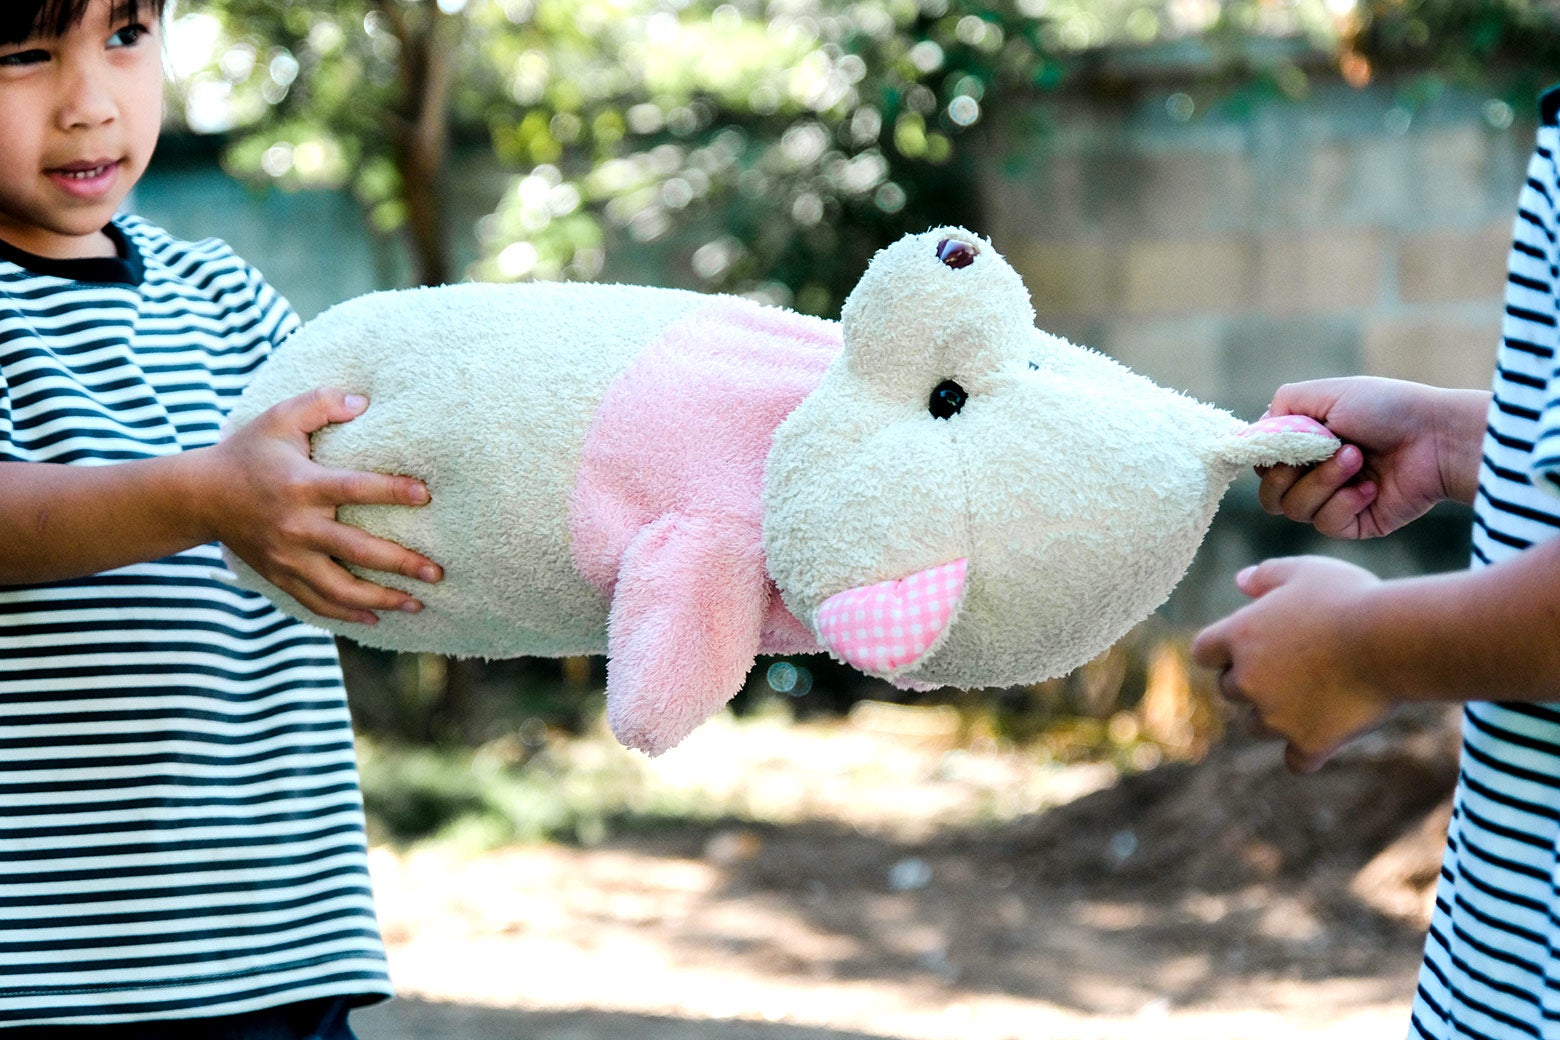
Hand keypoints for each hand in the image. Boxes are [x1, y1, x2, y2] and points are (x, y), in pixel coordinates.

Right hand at [203, 387, 442, 624]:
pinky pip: (317, 603)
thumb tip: (364, 401)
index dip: (392, 491)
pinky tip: (377, 617)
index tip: (426, 495)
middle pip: (356, 550)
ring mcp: (287, 557)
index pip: (355, 489)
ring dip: (381, 599)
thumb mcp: (279, 417)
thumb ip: (321, 402)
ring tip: (417, 602)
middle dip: (400, 564)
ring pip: (339, 589)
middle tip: (436, 572)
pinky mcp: (280, 576)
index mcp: (302, 486)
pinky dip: (347, 615)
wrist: (200, 496)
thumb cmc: (249, 452)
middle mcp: (296, 526)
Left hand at [1190, 556, 1393, 773]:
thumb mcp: (1304, 571)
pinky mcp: (1309, 742)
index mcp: (1239, 636)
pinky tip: (1321, 739)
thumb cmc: (1349, 598)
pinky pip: (1297, 761)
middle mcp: (1248, 680)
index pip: (1204, 651)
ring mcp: (1276, 716)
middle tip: (1290, 667)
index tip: (1248, 646)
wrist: (1392, 640)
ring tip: (1310, 698)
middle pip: (1229, 690)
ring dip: (1274, 716)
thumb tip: (1240, 580)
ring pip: (1256, 726)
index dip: (1223, 650)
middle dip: (1252, 681)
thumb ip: (1266, 574)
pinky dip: (1307, 753)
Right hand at [1255, 377, 1486, 538]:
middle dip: (1291, 472)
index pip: (1262, 464)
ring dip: (1323, 481)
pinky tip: (1372, 486)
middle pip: (1269, 494)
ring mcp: (1333, 502)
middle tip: (1329, 447)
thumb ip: (1281, 407)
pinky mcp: (1355, 525)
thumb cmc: (1388, 408)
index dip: (1265, 458)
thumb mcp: (1327, 393)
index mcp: (1305, 445)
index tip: (1282, 443)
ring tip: (1358, 458)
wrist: (1438, 438)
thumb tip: (1251, 437)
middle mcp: (1314, 475)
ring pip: (1293, 510)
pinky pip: (1325, 524)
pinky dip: (1345, 502)